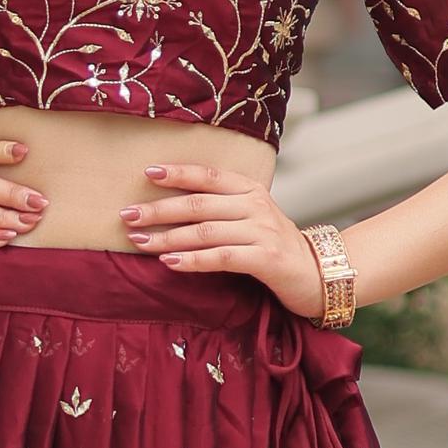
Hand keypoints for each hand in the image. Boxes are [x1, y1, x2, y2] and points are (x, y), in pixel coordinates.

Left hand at [119, 160, 325, 313]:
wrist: (320, 275)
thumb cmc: (275, 247)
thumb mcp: (252, 218)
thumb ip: (221, 209)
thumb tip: (169, 207)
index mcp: (250, 190)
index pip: (209, 176)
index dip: (178, 173)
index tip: (147, 173)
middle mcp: (256, 206)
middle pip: (199, 204)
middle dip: (159, 209)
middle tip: (127, 215)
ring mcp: (262, 232)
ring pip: (206, 231)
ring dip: (168, 237)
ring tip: (140, 241)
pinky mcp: (266, 259)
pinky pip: (222, 257)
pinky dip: (193, 260)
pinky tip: (170, 262)